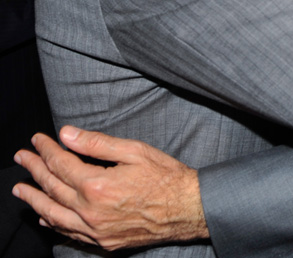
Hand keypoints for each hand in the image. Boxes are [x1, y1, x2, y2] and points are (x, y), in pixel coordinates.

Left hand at [12, 126, 207, 249]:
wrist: (188, 209)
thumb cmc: (166, 177)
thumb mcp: (134, 151)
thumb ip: (97, 144)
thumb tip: (66, 134)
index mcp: (97, 185)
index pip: (61, 163)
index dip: (46, 149)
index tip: (37, 140)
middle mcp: (90, 211)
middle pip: (52, 188)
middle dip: (34, 170)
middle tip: (21, 157)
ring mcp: (95, 230)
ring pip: (53, 214)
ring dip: (34, 199)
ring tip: (20, 189)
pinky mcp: (103, 241)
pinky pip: (69, 233)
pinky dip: (52, 223)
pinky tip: (45, 215)